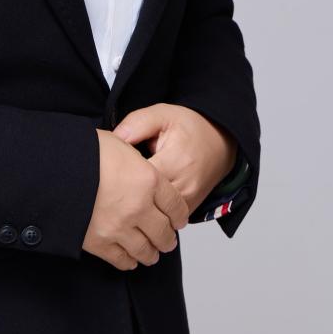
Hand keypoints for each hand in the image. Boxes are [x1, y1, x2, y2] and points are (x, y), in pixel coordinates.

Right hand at [82, 130, 190, 269]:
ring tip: (151, 253)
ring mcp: (120, 227)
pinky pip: (122, 260)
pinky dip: (129, 261)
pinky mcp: (100, 243)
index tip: (178, 220)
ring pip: (147, 251)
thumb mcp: (117, 143)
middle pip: (165, 232)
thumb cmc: (82, 151)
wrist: (50, 169)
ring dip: (151, 253)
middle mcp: (139, 206)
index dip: (180, 216)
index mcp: (148, 179)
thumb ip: (135, 160)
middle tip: (167, 239)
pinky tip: (130, 258)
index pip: (176, 206)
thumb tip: (138, 166)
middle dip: (168, 238)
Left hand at [111, 103, 237, 219]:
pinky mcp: (189, 210)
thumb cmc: (191, 127)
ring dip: (139, 203)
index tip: (112, 167)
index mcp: (176, 160)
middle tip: (115, 180)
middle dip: (126, 192)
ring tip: (128, 188)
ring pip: (154, 214)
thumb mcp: (162, 114)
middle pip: (145, 200)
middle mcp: (184, 185)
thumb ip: (136, 124)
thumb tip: (112, 139)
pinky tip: (142, 196)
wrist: (221, 141)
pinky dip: (151, 210)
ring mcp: (188, 201)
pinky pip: (165, 218)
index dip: (120, 174)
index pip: (139, 179)